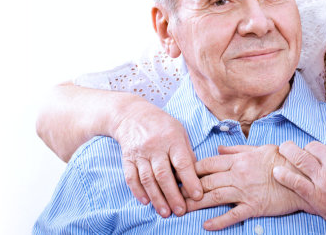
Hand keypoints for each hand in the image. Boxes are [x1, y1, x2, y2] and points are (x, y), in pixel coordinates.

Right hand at [111, 103, 200, 217]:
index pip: (182, 163)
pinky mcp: (127, 158)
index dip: (190, 181)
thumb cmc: (161, 124)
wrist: (131, 114)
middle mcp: (155, 146)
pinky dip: (138, 191)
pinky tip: (146, 202)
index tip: (198, 195)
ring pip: (147, 179)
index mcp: (172, 139)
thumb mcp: (179, 131)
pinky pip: (131, 177)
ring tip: (165, 212)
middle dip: (173, 195)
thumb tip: (195, 174)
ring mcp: (139, 153)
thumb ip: (187, 152)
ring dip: (157, 198)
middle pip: (163, 175)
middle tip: (181, 211)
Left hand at [188, 145, 307, 230]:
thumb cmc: (282, 160)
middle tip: (172, 195)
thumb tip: (218, 149)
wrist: (304, 176)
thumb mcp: (258, 149)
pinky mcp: (254, 207)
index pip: (208, 164)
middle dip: (187, 189)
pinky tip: (206, 225)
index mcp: (238, 160)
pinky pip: (233, 215)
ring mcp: (245, 192)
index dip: (190, 170)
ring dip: (195, 204)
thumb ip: (236, 149)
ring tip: (180, 210)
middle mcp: (238, 175)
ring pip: (214, 197)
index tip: (177, 175)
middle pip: (206, 181)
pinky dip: (219, 221)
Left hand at [272, 140, 325, 231]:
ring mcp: (325, 179)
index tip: (322, 154)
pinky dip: (284, 176)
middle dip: (306, 149)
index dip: (325, 149)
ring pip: (300, 159)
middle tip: (298, 149)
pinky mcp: (317, 196)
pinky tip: (276, 172)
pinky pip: (295, 182)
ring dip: (289, 152)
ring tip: (283, 150)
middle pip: (313, 148)